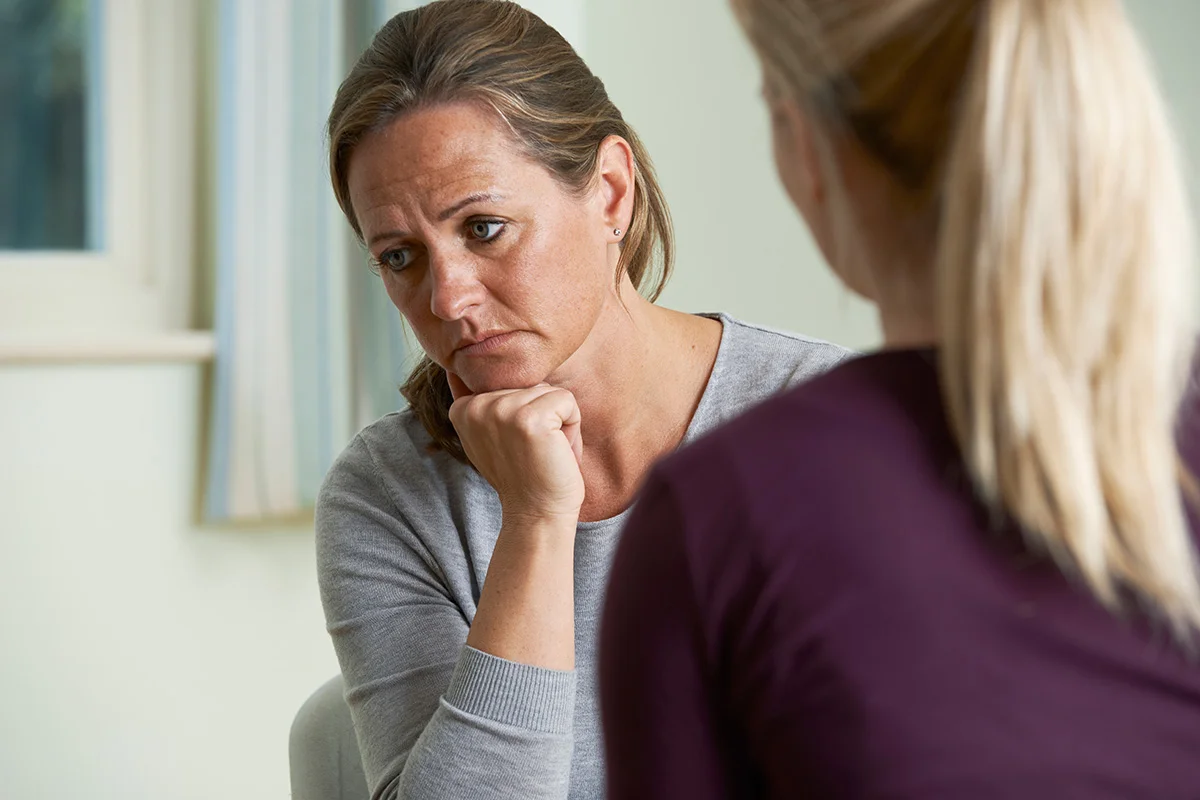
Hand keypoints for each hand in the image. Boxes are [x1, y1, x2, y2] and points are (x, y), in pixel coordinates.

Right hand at [447, 371, 584, 521]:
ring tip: (543, 452)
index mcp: (463, 408)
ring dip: (558, 423)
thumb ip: (479, 403)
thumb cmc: (524, 475)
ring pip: (550, 392)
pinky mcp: (529, 418)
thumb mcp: (490, 436)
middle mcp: (477, 406)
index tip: (514, 446)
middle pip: (532, 384)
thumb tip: (454, 369)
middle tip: (533, 451)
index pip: (511, 382)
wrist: (536, 514)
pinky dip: (572, 428)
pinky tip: (555, 452)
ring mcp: (501, 410)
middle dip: (544, 416)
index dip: (523, 413)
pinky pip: (567, 401)